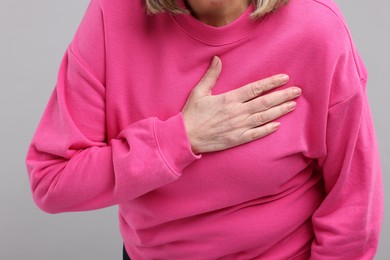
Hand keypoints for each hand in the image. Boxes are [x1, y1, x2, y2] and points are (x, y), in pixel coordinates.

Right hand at [182, 56, 300, 153]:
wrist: (185, 137)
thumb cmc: (192, 114)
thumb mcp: (199, 92)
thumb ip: (211, 75)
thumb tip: (217, 59)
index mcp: (229, 99)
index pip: (255, 88)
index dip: (271, 83)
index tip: (284, 78)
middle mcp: (237, 112)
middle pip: (265, 102)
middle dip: (283, 96)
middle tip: (297, 91)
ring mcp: (239, 127)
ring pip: (264, 117)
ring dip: (280, 111)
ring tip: (293, 105)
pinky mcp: (237, 139)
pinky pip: (256, 134)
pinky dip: (268, 129)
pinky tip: (278, 125)